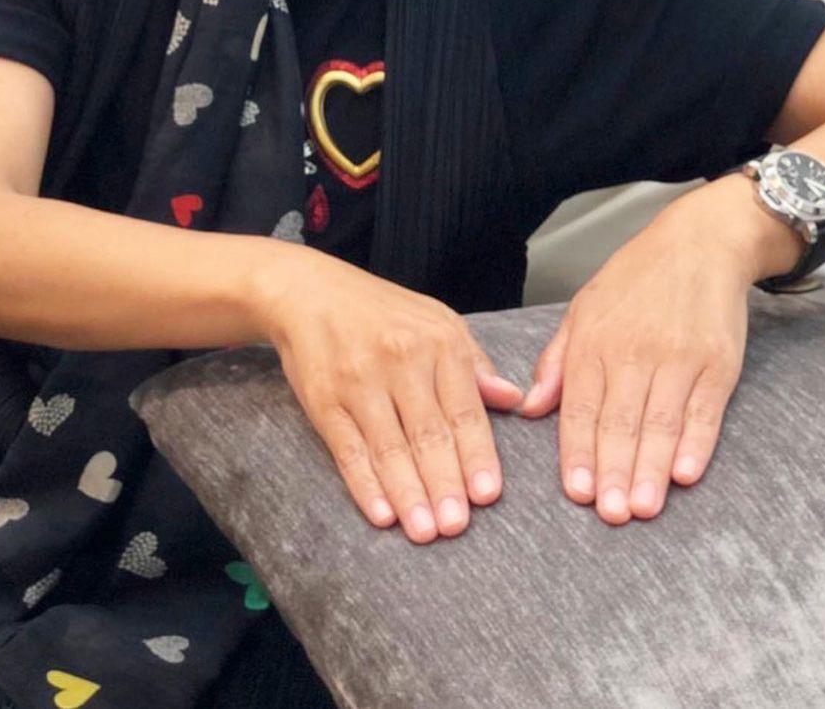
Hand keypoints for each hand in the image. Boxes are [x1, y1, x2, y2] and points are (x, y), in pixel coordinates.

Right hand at [261, 247, 525, 543]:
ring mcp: (360, 381)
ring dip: (408, 493)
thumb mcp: (437, 321)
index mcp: (439, 342)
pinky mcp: (324, 400)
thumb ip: (474, 363)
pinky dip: (365, 484)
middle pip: (428, 433)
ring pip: (390, 447)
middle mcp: (401, 360)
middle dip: (445, 483)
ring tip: (425, 532)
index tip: (488, 494)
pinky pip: (348, 448)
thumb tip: (513, 399)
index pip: (464, 410)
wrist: (311, 292)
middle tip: (457, 526)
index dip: (477, 454)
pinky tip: (381, 514)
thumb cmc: (383, 312)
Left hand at [516, 210, 752, 523]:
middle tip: (609, 514)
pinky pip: (705, 410)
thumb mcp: (584, 309)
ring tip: (643, 508)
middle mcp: (634, 351)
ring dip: (651, 468)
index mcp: (595, 341)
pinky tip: (686, 474)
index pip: (581, 406)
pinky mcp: (718, 362)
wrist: (699, 243)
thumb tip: (531, 409)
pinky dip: (697, 443)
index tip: (575, 491)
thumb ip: (557, 362)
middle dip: (613, 470)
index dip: (578, 451)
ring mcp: (679, 357)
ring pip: (661, 421)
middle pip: (621, 420)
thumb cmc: (635, 280)